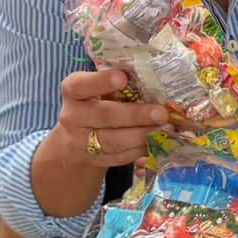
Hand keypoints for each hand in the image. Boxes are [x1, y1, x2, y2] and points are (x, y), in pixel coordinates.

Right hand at [57, 68, 171, 168]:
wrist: (78, 138)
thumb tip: (154, 78)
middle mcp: (72, 116)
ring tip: (166, 128)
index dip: (101, 81)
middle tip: (162, 113)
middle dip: (136, 115)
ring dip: (143, 135)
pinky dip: (141, 149)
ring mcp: (80, 142)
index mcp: (72, 91)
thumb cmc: (97, 103)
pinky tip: (157, 141)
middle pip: (105, 116)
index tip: (123, 78)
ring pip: (114, 141)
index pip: (81, 85)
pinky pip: (120, 156)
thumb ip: (119, 83)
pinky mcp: (94, 160)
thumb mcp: (100, 89)